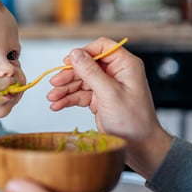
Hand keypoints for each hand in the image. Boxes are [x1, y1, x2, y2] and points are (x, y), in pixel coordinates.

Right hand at [46, 37, 172, 177]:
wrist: (138, 144)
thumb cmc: (133, 120)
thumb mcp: (109, 93)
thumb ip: (91, 72)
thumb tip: (75, 54)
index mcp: (125, 66)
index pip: (102, 47)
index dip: (84, 52)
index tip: (68, 61)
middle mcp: (116, 73)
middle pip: (86, 65)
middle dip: (69, 75)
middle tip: (54, 83)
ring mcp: (107, 87)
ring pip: (80, 80)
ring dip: (65, 89)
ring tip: (52, 98)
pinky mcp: (100, 99)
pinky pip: (80, 94)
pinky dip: (68, 99)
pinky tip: (57, 105)